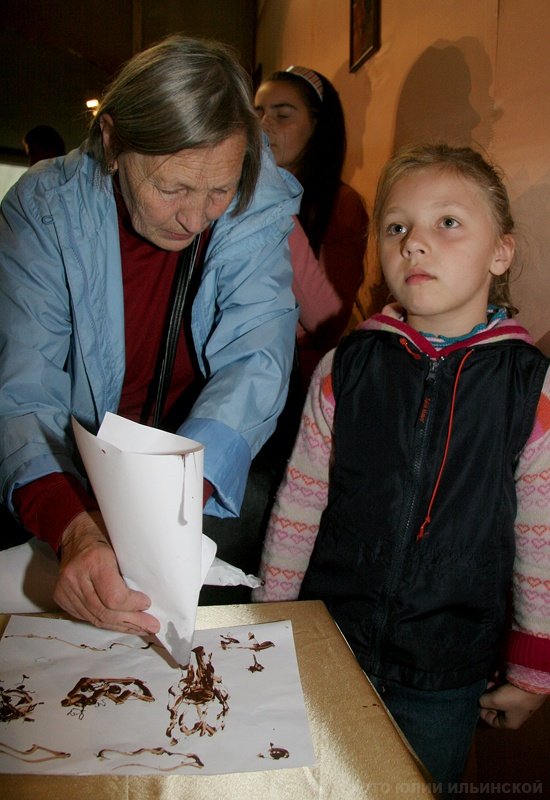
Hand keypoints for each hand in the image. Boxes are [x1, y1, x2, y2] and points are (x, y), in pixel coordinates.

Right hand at [53, 510, 159, 634]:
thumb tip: (151, 598)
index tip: (147, 604)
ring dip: (120, 625)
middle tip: (151, 626)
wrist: (75, 534)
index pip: (114, 597)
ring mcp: (65, 588)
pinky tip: (120, 623)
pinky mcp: (61, 597)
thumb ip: (131, 570)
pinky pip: (86, 616)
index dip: (133, 605)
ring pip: (96, 618)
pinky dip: (105, 621)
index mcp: (94, 560)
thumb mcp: (121, 545)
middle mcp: (75, 576)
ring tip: (140, 628)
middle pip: (105, 612)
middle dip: (131, 621)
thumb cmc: (104, 536)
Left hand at [479, 681, 546, 728]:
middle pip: (495, 707)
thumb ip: (483, 702)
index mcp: (510, 722)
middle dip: (488, 697)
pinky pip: (506, 688)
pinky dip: (500, 682)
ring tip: (491, 680)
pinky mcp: (519, 692)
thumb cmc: (513, 697)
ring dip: (493, 688)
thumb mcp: (494, 700)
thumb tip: (480, 700)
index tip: (479, 701)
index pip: (493, 722)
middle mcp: (514, 714)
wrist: (532, 683)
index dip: (483, 712)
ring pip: (500, 696)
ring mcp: (517, 703)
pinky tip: (497, 675)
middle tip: (485, 687)